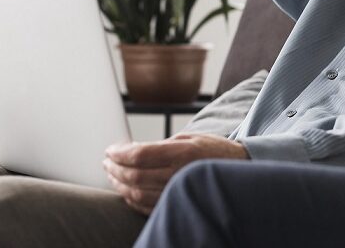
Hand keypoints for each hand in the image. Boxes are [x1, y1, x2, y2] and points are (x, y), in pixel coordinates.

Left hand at [104, 133, 247, 214]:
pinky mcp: (177, 205)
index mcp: (182, 153)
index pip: (140, 155)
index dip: (120, 153)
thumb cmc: (213, 150)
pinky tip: (126, 190)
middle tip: (107, 161)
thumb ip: (161, 145)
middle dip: (115, 168)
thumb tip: (131, 150)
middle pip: (134, 176)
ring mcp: (178, 192)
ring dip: (120, 184)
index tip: (110, 150)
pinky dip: (131, 199)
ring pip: (137, 194)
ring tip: (113, 175)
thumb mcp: (189, 137)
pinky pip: (146, 207)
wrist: (238, 169)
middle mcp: (179, 174)